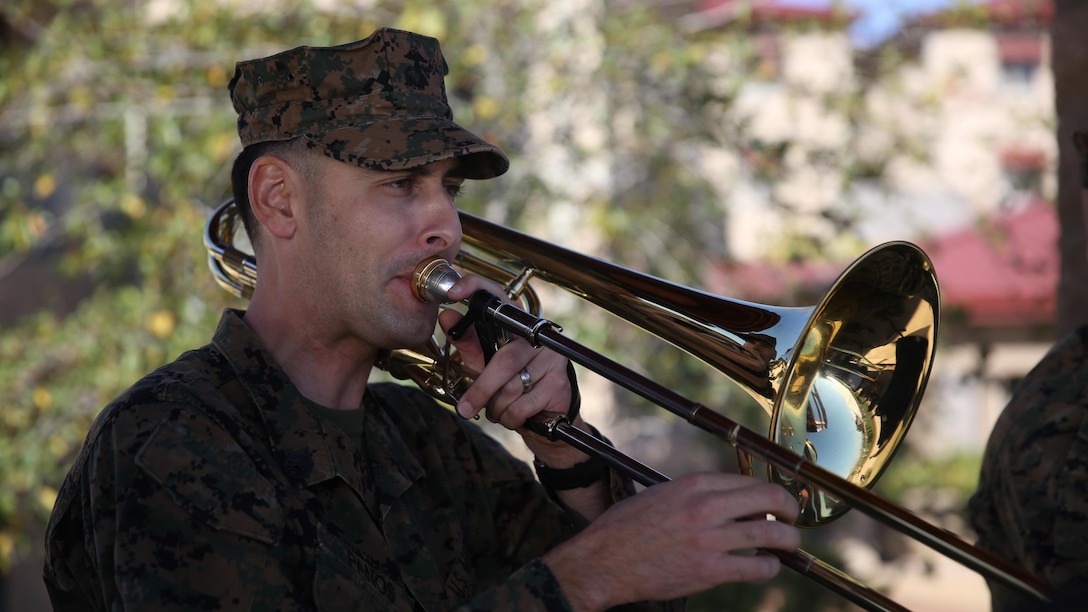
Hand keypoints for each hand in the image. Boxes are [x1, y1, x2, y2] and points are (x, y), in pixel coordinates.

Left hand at [438, 274, 587, 466]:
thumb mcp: (483, 361)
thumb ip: (466, 340)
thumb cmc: (510, 382)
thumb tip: (446, 316)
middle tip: (465, 408)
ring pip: (511, 388)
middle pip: (504, 361)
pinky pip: (522, 406)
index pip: (498, 295)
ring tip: (496, 409)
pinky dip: (510, 417)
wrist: (544, 416)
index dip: (476, 287)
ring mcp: (551, 358)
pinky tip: (512, 416)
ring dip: (496, 407)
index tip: (452, 294)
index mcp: (516, 323)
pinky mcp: (559, 383)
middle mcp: (537, 335)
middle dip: (481, 389)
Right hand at [542, 472, 801, 609]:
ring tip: (789, 544)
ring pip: (771, 533)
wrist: (603, 561)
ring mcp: (709, 538)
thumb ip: (693, 494)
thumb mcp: (660, 495)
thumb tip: (725, 499)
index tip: (774, 502)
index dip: (767, 492)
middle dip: (790, 508)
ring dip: (788, 540)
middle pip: (769, 498)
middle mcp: (705, 506)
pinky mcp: (709, 570)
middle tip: (793, 518)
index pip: (748, 480)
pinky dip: (769, 567)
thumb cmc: (625, 528)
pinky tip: (766, 566)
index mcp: (693, 484)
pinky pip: (756, 566)